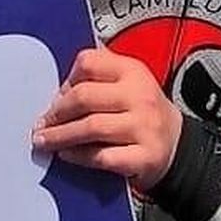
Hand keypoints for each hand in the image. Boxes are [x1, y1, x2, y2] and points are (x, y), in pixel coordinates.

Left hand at [32, 47, 182, 186]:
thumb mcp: (127, 84)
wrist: (178, 145)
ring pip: (90, 127)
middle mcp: (140, 96)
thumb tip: (57, 96)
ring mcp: (144, 127)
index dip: (67, 80)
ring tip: (46, 141)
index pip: (89, 63)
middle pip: (84, 97)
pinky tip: (67, 155)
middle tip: (43, 123)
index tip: (56, 96)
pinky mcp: (143, 156)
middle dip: (56, 112)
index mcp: (133, 71)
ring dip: (61, 136)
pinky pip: (102, 156)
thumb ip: (97, 81)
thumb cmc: (144, 114)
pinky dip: (79, 156)